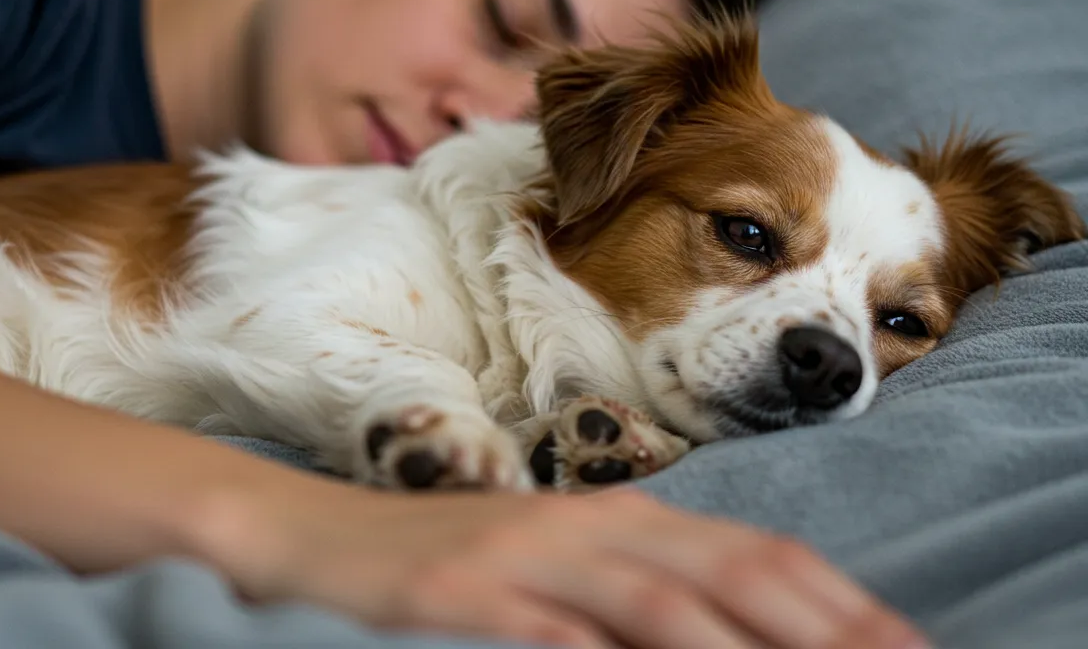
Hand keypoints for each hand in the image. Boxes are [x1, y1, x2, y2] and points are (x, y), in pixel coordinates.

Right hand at [205, 479, 929, 648]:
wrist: (311, 537)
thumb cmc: (445, 564)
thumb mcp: (550, 568)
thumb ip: (634, 592)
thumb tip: (726, 633)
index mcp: (616, 518)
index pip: (754, 553)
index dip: (841, 602)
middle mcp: (583, 525)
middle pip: (728, 569)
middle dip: (826, 628)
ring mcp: (521, 556)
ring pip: (654, 600)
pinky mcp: (460, 592)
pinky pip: (548, 631)